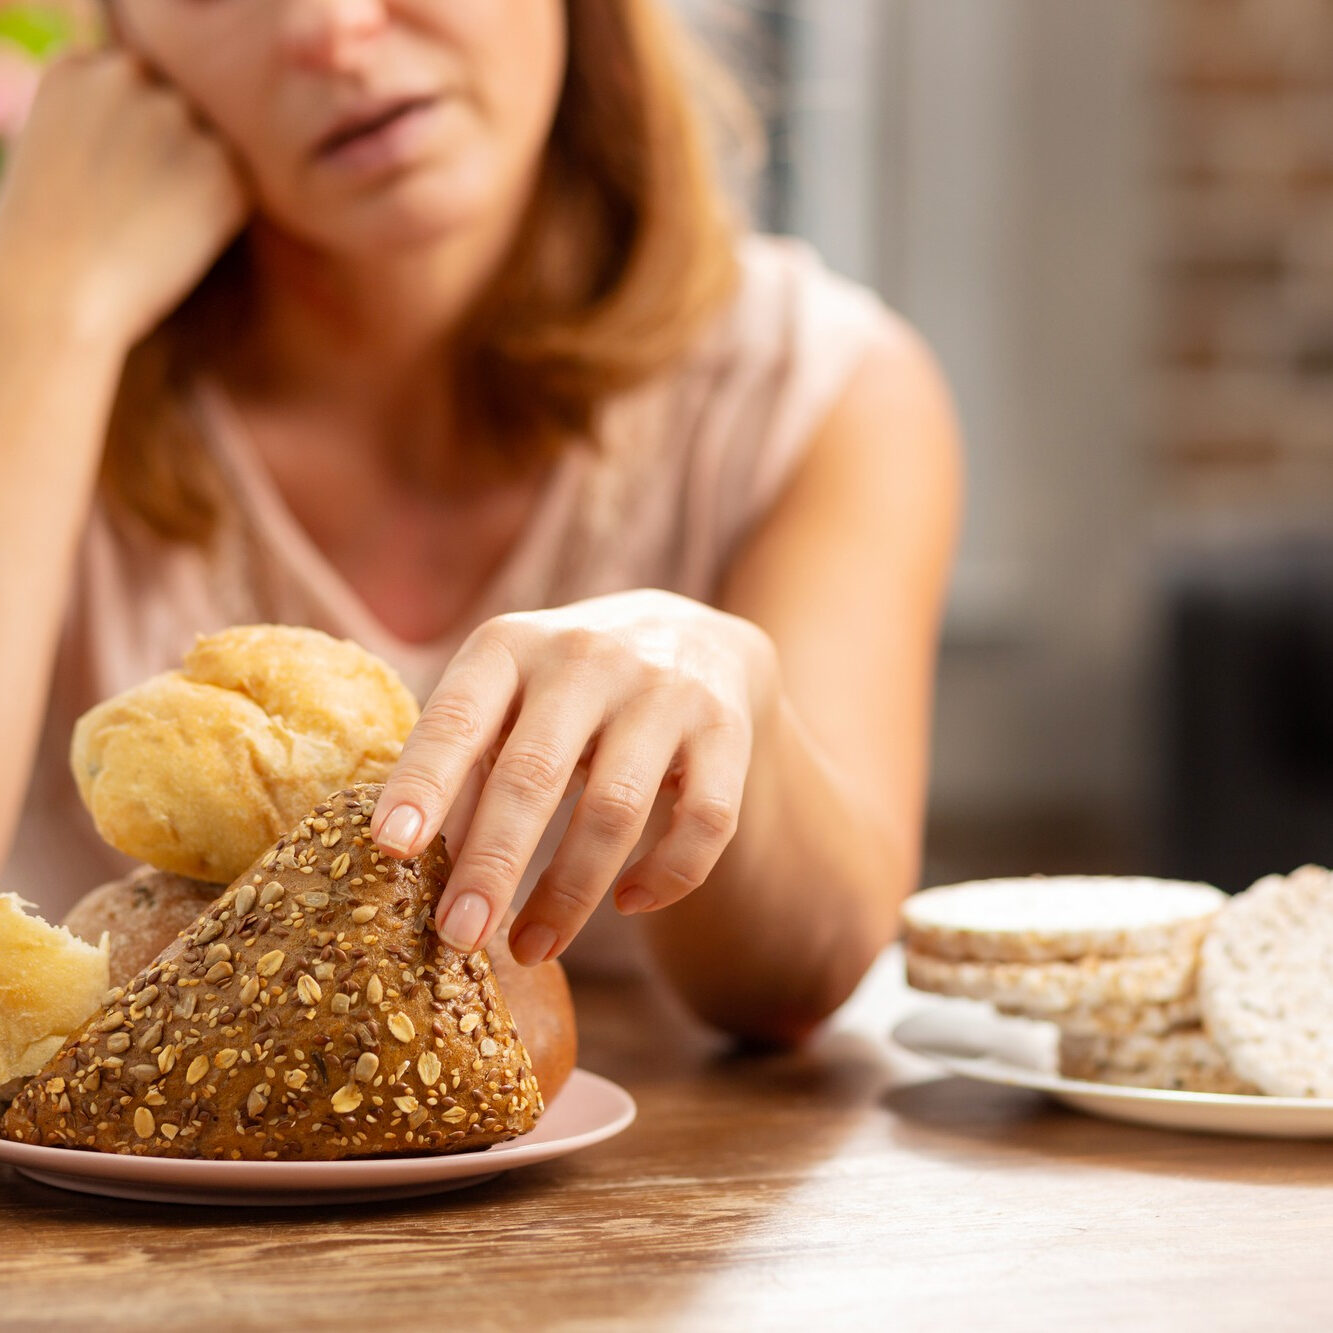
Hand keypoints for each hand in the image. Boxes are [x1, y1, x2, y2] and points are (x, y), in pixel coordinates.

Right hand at [0, 49, 249, 348]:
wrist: (59, 293)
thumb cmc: (50, 243)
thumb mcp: (60, 151)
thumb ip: (106, 120)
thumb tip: (162, 135)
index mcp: (79, 67)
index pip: (137, 81)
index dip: (138, 135)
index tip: (120, 177)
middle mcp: (129, 76)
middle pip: (183, 109)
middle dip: (176, 153)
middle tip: (142, 211)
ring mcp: (179, 118)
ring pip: (216, 148)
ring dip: (203, 184)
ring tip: (156, 229)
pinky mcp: (223, 169)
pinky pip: (242, 190)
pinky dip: (224, 218)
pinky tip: (181, 244)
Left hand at [372, 590, 779, 965]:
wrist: (695, 637)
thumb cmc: (567, 688)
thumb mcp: (507, 697)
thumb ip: (465, 766)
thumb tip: (411, 870)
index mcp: (510, 647)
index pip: (458, 716)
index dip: (424, 782)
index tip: (390, 849)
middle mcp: (586, 658)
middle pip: (535, 774)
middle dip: (493, 864)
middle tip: (457, 937)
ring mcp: (663, 692)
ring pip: (615, 810)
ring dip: (570, 894)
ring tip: (532, 948)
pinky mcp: (726, 731)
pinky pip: (704, 823)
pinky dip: (667, 877)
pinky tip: (630, 904)